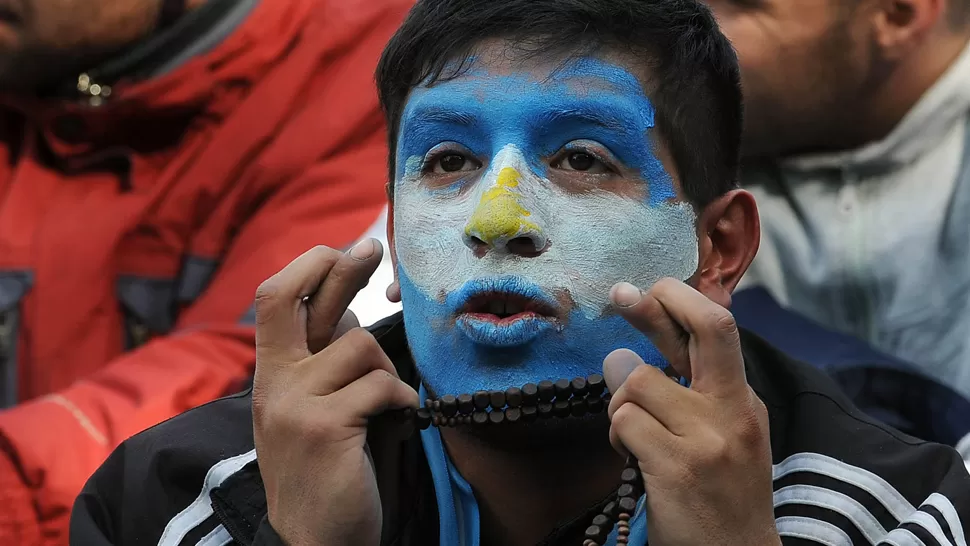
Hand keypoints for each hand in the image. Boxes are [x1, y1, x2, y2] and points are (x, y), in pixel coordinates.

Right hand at [252, 240, 418, 545]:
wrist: (314, 541)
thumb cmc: (325, 472)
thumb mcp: (312, 410)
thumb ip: (322, 364)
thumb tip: (350, 313)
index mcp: (271, 375)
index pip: (274, 301)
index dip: (307, 267)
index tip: (342, 250)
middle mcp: (273, 383)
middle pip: (290, 299)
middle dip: (337, 265)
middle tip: (373, 246)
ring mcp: (294, 404)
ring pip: (358, 347)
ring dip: (388, 370)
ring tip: (390, 404)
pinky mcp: (324, 427)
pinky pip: (382, 387)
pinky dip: (404, 402)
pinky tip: (403, 423)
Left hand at [603, 278, 778, 545]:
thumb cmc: (720, 495)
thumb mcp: (712, 436)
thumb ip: (673, 391)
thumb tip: (618, 354)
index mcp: (745, 400)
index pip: (719, 329)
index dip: (680, 299)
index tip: (647, 287)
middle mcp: (735, 411)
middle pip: (710, 328)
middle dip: (659, 302)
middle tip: (624, 295)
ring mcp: (710, 438)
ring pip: (638, 381)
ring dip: (620, 405)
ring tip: (633, 437)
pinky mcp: (680, 466)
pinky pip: (625, 422)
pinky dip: (617, 436)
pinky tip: (632, 458)